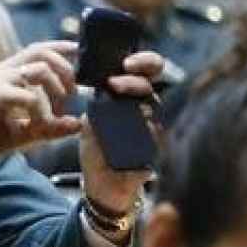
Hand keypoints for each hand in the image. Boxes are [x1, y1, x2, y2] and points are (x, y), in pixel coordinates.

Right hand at [0, 42, 80, 189]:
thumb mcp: (24, 133)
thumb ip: (50, 127)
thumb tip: (78, 124)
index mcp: (6, 75)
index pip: (37, 50)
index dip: (61, 49)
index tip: (80, 55)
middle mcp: (1, 71)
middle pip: (42, 52)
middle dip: (65, 69)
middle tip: (72, 93)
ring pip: (40, 70)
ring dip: (55, 91)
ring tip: (55, 114)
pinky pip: (30, 96)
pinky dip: (41, 112)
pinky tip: (36, 127)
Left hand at [81, 50, 164, 217]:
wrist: (102, 185)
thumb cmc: (98, 152)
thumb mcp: (90, 123)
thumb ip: (96, 104)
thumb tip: (99, 87)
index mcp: (129, 99)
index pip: (143, 72)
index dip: (142, 62)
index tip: (125, 61)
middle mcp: (144, 109)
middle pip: (151, 83)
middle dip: (137, 76)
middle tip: (116, 80)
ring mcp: (152, 127)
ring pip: (153, 105)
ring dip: (135, 98)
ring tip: (116, 97)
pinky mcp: (156, 147)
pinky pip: (155, 132)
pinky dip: (145, 126)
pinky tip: (135, 124)